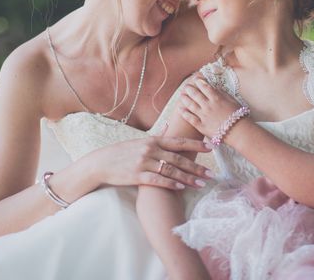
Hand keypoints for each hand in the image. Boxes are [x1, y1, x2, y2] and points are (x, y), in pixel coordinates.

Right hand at [96, 136, 211, 190]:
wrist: (101, 163)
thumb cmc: (122, 152)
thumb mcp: (139, 141)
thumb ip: (156, 135)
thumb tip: (168, 125)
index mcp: (153, 140)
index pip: (179, 142)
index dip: (196, 145)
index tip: (211, 147)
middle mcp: (150, 150)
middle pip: (179, 158)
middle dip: (197, 166)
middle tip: (211, 173)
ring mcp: (143, 163)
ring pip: (171, 171)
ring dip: (188, 178)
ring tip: (202, 184)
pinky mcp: (137, 176)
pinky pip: (157, 180)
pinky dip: (171, 184)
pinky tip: (182, 188)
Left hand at [178, 74, 243, 138]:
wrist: (239, 132)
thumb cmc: (238, 116)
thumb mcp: (232, 101)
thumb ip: (223, 94)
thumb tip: (215, 88)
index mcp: (216, 99)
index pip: (205, 87)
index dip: (199, 82)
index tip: (196, 79)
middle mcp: (208, 106)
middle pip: (196, 95)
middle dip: (190, 89)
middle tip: (186, 86)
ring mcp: (204, 116)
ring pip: (191, 105)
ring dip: (185, 99)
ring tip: (181, 95)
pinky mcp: (202, 126)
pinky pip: (191, 119)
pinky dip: (185, 113)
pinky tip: (180, 109)